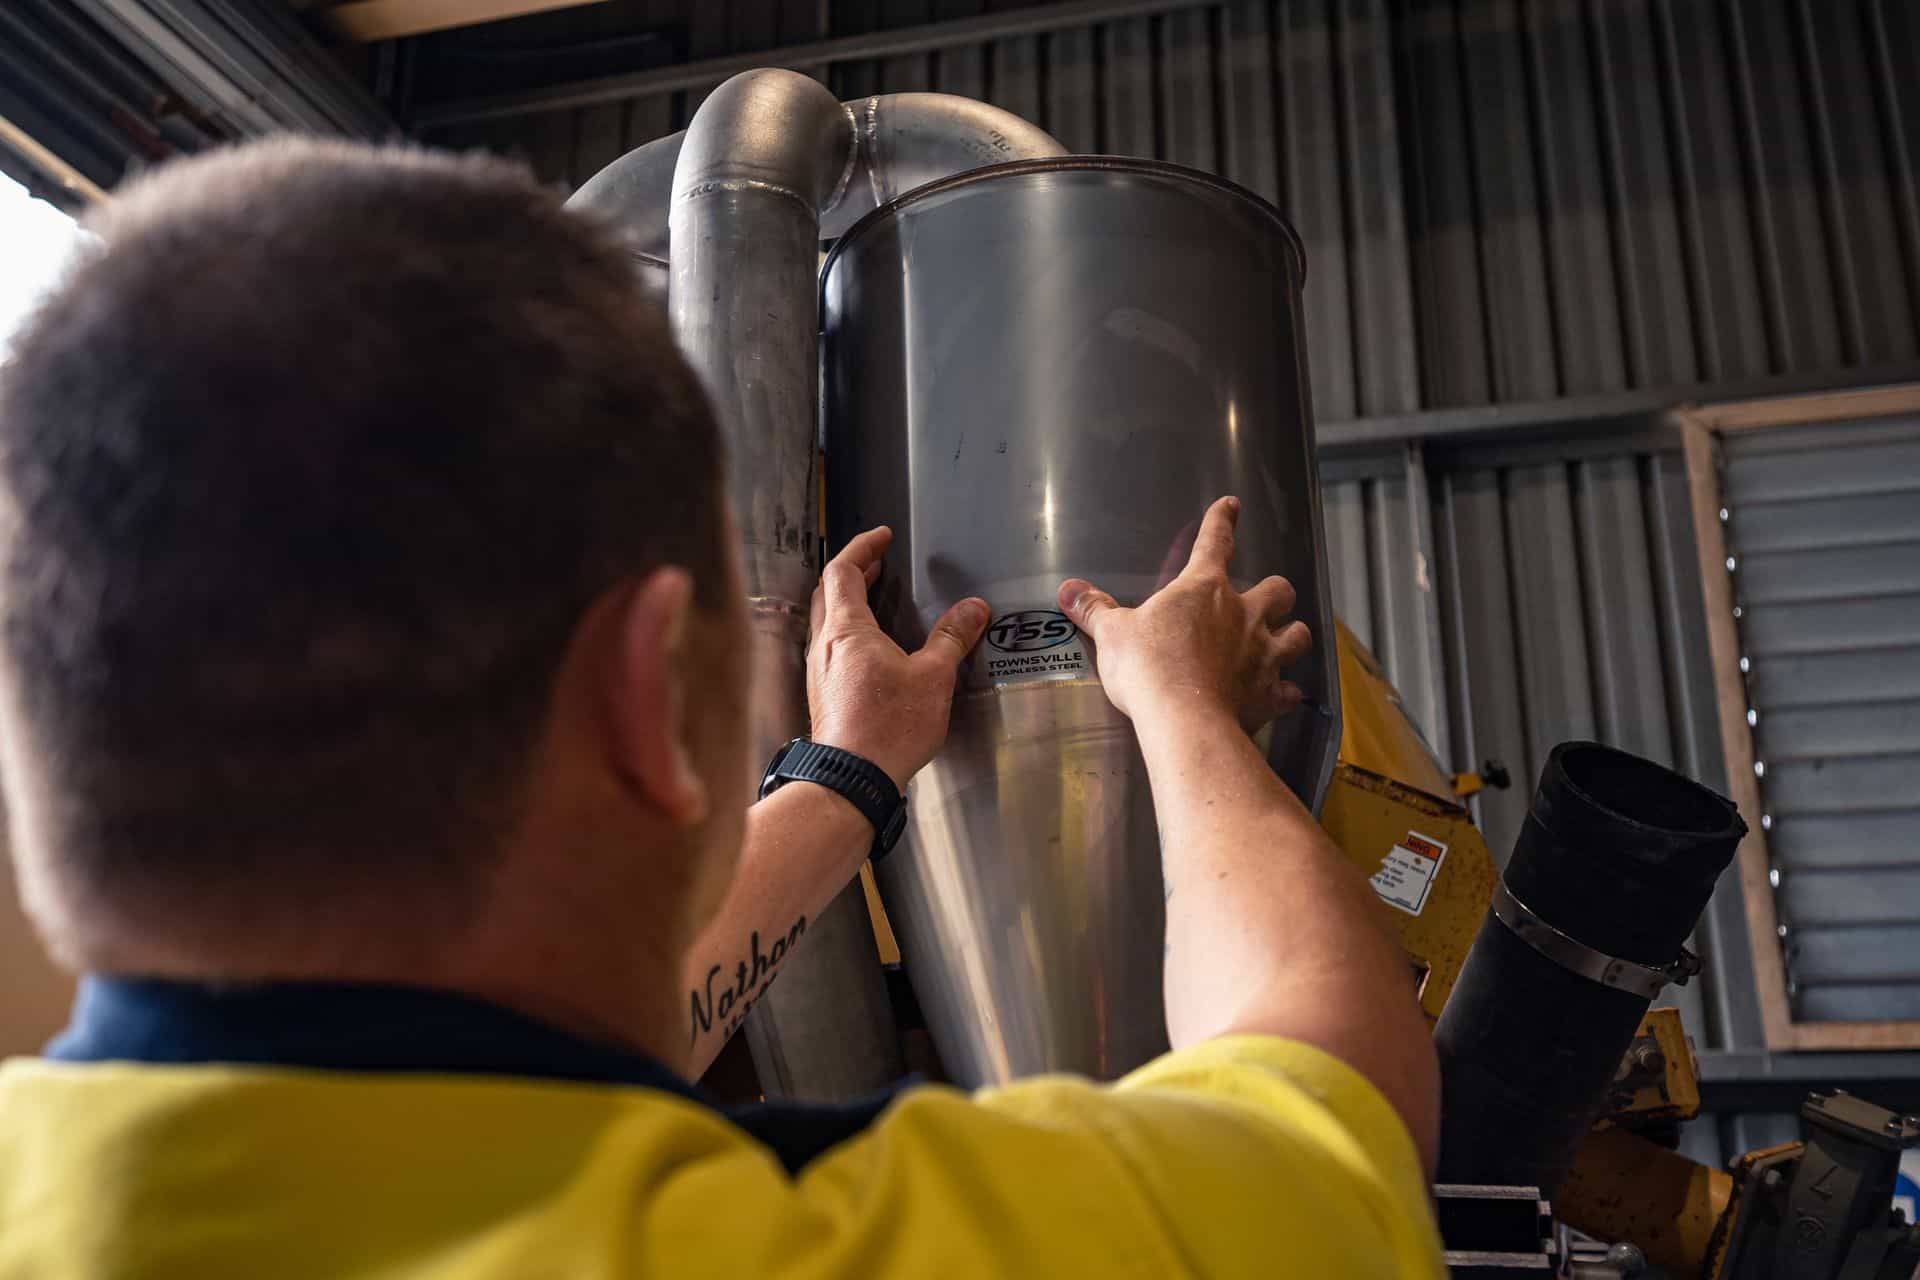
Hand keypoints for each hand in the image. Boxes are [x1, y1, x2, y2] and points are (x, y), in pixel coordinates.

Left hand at [807, 527, 989, 788]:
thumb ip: (951, 638)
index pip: (843, 570)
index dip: (862, 548)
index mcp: (846, 630)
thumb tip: (973, 609)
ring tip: (873, 598)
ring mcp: (819, 672)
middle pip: (827, 592)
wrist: (851, 780)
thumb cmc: (888, 727)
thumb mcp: (932, 677)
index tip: (881, 537)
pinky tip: (869, 649)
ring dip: (846, 602)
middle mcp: (824, 646)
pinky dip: (846, 632)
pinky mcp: (823, 696)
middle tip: (876, 562)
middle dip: (852, 571)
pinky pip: (829, 649)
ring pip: (824, 621)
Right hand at [1057, 496, 1311, 732]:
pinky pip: (1290, 690)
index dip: (1222, 521)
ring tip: (1285, 641)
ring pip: (1297, 635)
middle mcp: (1243, 615)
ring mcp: (1263, 654)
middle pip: (1278, 590)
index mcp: (1204, 589)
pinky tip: (1282, 696)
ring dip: (1293, 635)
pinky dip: (1286, 692)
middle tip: (1267, 600)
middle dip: (1276, 593)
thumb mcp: (1114, 635)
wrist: (1183, 718)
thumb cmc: (1147, 667)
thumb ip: (1095, 610)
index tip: (1231, 505)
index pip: (1215, 542)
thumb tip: (1069, 590)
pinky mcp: (1270, 693)